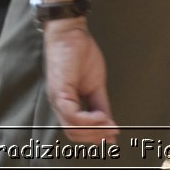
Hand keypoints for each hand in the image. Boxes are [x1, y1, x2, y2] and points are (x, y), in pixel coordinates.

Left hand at [43, 21, 118, 142]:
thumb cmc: (79, 53)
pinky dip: (89, 119)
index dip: (95, 135)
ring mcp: (57, 99)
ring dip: (93, 130)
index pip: (77, 129)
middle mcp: (59, 104)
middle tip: (112, 134)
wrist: (70, 32)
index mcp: (66, 103)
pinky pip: (72, 114)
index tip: (112, 136)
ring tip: (109, 125)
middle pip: (73, 133)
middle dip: (95, 136)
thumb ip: (101, 104)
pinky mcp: (59, 91)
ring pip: (72, 128)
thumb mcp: (96, 84)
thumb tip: (110, 122)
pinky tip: (102, 116)